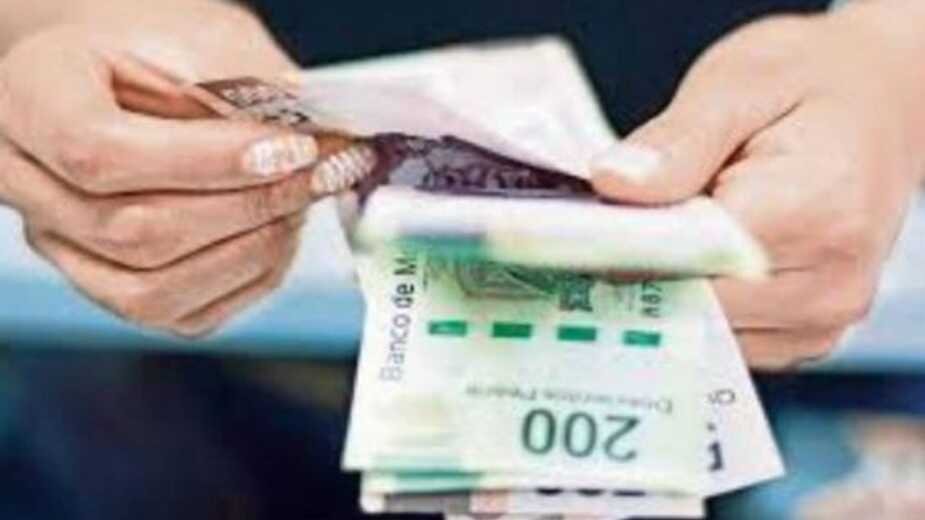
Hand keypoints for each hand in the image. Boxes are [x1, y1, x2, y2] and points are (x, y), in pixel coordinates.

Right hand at [0, 7, 322, 336]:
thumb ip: (241, 89)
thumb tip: (314, 140)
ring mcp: (64, 247)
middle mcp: (26, 184)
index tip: (287, 149)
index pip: (101, 153)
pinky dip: (247, 280)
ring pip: (153, 291)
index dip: (206, 161)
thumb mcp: (197, 39)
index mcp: (30, 101)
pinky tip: (277, 234)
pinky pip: (182, 315)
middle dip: (246, 209)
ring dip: (250, 250)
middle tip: (313, 176)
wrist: (131, 79)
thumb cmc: (160, 50)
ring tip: (298, 203)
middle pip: (133, 231)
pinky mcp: (112, 290)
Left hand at [591, 3, 924, 368]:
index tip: (566, 243)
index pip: (693, 263)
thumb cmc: (811, 87)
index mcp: (817, 211)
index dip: (623, 256)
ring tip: (642, 244)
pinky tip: (674, 267)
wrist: (877, 107)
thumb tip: (613, 186)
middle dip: (634, 277)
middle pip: (694, 309)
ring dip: (660, 296)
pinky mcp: (805, 334)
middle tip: (588, 241)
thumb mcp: (740, 83)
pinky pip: (724, 342)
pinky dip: (689, 308)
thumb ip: (676, 141)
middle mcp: (829, 283)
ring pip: (702, 335)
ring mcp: (822, 319)